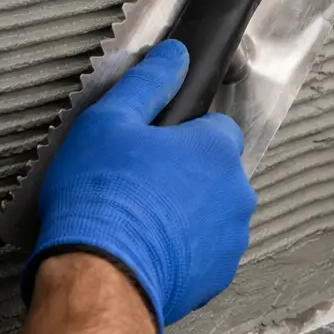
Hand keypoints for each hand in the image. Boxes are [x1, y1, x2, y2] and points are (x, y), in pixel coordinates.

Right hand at [24, 39, 256, 333]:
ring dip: (188, 213)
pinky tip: (148, 249)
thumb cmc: (101, 197)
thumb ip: (150, 81)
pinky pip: (205, 251)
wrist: (98, 278)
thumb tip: (174, 55)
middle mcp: (236, 192)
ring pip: (213, 212)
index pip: (217, 128)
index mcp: (216, 149)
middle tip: (140, 184)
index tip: (154, 148)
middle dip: (187, 175)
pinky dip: (184, 250)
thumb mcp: (111, 120)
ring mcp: (230, 238)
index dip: (183, 135)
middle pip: (216, 171)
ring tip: (140, 220)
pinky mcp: (217, 277)